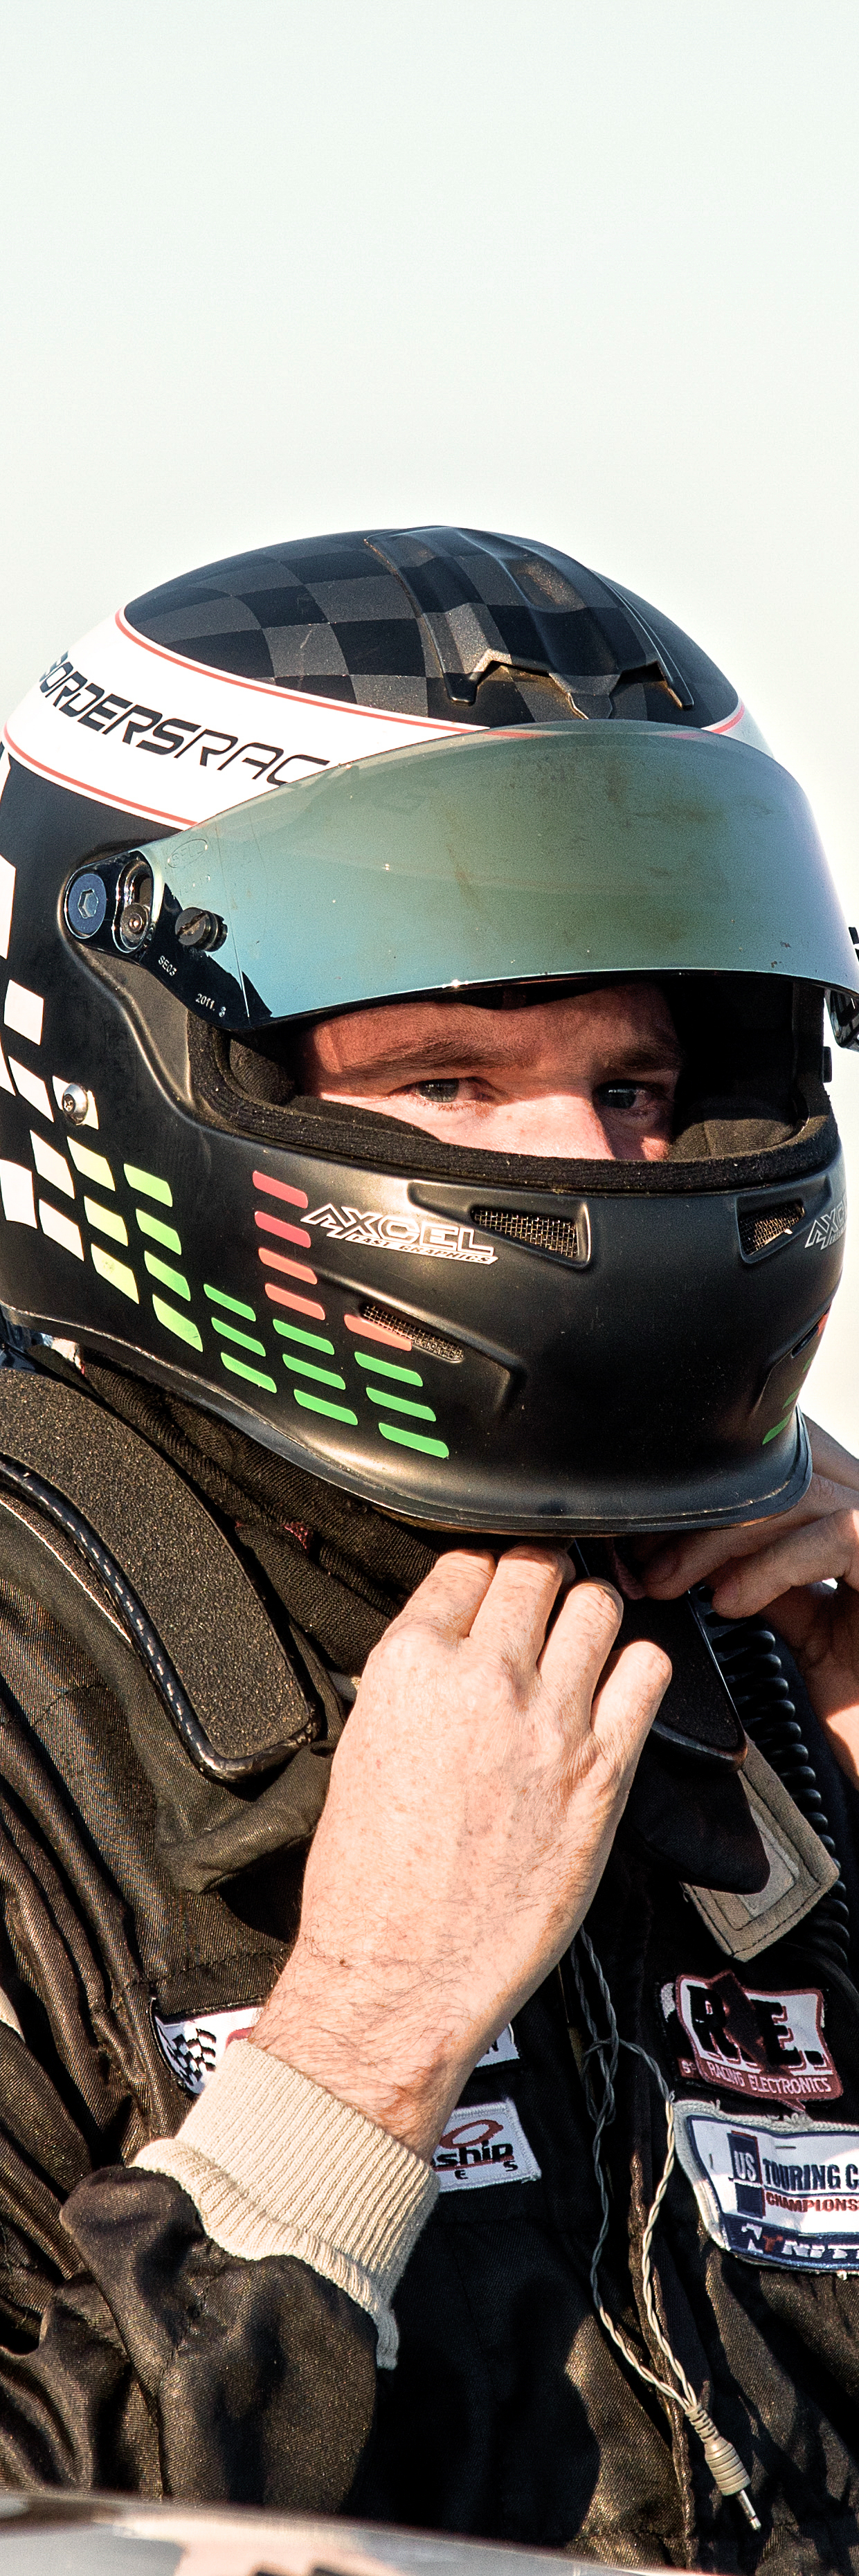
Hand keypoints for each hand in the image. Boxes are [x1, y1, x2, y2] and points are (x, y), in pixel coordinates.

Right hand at [252, 1546, 668, 2155]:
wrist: (399, 1974)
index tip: (491, 1582)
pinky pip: (648, 1673)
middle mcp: (482, 1679)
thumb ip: (411, 1683)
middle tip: (541, 1598)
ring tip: (581, 1637)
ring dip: (590, 1612)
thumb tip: (446, 1649)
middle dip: (539, 1575)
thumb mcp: (360, 1748)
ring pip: (598, 1605)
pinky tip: (620, 1684)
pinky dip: (640, 1665)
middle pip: (535, 1567)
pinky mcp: (602, 1770)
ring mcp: (549, 1722)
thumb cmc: (370, 1883)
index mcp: (408, 1667)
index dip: (482, 1568)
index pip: (464, 1564)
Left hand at [639, 1417, 858, 1788]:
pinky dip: (773, 1564)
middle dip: (700, 1515)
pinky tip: (732, 1602)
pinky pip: (838, 1534)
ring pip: (798, 1496)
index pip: (777, 1469)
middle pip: (780, 1473)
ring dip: (718, 1540)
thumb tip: (707, 1559)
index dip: (705, 1496)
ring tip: (673, 1584)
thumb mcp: (810, 1634)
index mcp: (850, 1524)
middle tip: (645, 1564)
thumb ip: (774, 1584)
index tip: (645, 1543)